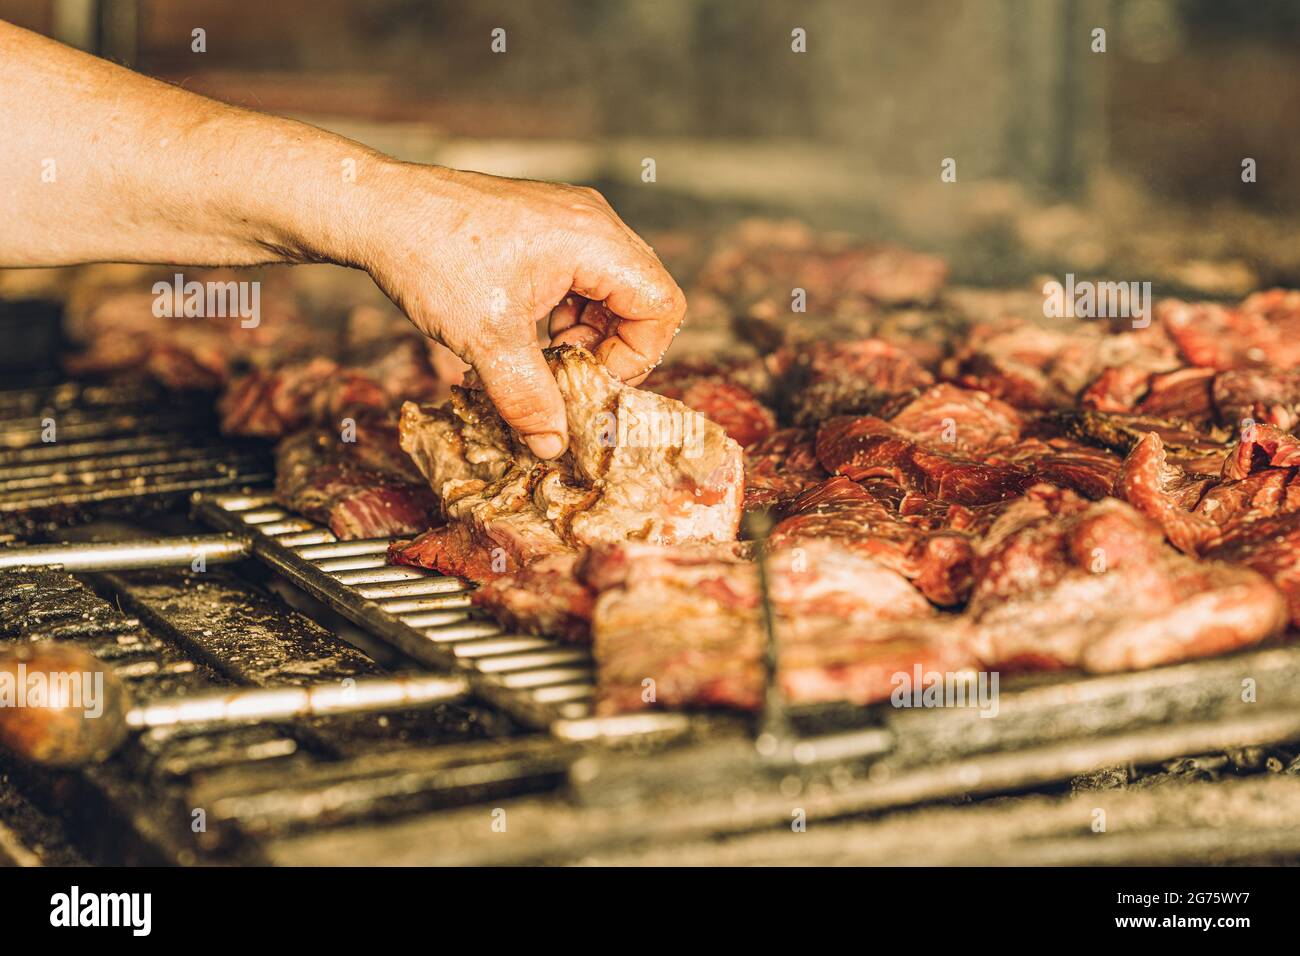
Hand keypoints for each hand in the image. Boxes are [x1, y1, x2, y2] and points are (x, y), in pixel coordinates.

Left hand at [353, 163, 685, 458]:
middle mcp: (591, 221)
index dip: (637, 355)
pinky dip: (569, 312)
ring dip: (590, 332)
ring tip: (547, 354)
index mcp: (592, 239)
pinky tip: (530, 331)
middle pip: (643, 296)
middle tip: (570, 372)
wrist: (376, 210)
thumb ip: (529, 398)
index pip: (661, 304)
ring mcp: (568, 219)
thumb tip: (554, 446)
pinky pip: (583, 276)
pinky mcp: (545, 226)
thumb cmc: (432, 258)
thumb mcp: (486, 341)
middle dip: (614, 346)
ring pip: (614, 288)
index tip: (590, 379)